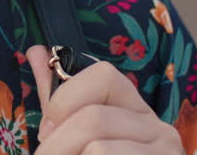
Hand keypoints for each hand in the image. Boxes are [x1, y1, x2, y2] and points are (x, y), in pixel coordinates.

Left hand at [26, 45, 182, 153]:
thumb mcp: (78, 136)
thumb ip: (60, 100)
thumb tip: (36, 51)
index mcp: (138, 113)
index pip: (104, 75)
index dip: (66, 98)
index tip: (49, 130)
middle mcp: (161, 132)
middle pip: (92, 118)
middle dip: (56, 146)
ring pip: (98, 147)